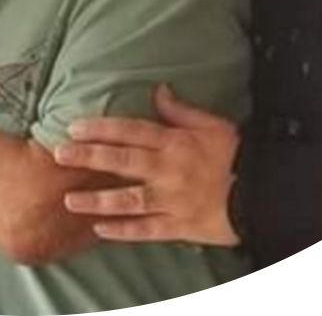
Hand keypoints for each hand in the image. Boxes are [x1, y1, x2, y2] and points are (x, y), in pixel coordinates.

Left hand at [52, 84, 241, 246]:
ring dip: (97, 200)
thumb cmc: (236, 153)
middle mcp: (167, 171)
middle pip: (121, 161)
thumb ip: (180, 110)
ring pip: (128, 200)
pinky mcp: (179, 227)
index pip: (130, 131)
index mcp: (174, 142)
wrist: (263, 191)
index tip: (74, 126)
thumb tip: (157, 90)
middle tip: (58, 155)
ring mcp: (171, 201)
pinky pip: (147, 230)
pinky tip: (100, 230)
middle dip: (88, 157)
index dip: (101, 128)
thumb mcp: (211, 123)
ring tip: (70, 200)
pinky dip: (123, 231)